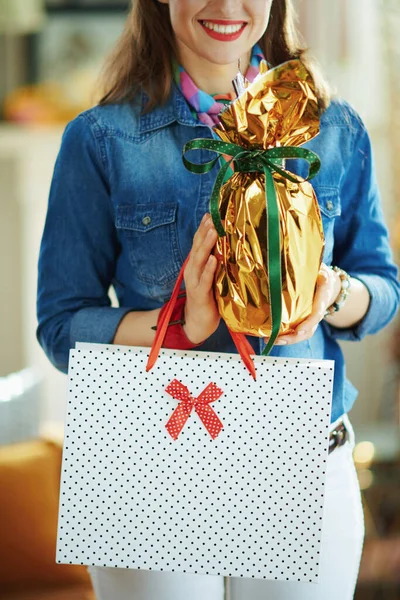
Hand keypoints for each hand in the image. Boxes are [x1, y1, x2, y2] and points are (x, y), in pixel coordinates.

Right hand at [183, 213, 219, 343]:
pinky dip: (209, 269)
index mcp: (196, 264)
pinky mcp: (200, 293)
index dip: (203, 228)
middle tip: (212, 218)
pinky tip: (214, 259)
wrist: (198, 321)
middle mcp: (193, 270)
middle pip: (198, 247)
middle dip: (204, 232)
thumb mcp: (212, 276)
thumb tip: (229, 245)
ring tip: (213, 232)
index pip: (199, 242)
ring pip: (199, 260)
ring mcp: (195, 281)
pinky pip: (204, 279)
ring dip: (206, 245)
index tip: (210, 213)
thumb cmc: (208, 297)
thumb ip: (217, 262)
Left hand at [265, 263, 341, 345]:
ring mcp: (314, 315)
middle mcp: (321, 306)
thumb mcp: (317, 264)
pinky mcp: (307, 320)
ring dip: (290, 339)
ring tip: (273, 340)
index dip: (310, 320)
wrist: (330, 282)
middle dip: (296, 336)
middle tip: (279, 339)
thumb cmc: (319, 271)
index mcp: (324, 289)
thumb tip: (285, 255)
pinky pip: (300, 330)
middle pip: (311, 326)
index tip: (300, 330)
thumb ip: (307, 264)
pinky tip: (275, 337)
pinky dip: (288, 336)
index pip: (318, 308)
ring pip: (306, 332)